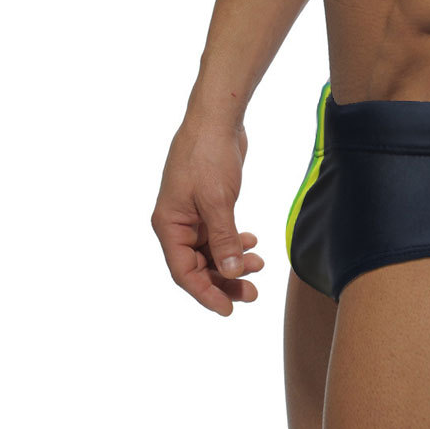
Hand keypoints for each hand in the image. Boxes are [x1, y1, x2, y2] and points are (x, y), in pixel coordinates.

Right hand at [151, 115, 263, 315]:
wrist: (217, 118)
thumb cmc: (209, 155)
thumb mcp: (219, 200)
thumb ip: (224, 238)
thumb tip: (230, 271)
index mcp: (169, 225)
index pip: (184, 272)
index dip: (205, 293)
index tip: (228, 310)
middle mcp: (177, 223)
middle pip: (198, 265)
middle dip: (224, 281)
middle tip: (252, 294)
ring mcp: (192, 213)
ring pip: (211, 250)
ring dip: (233, 261)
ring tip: (260, 266)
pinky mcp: (208, 203)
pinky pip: (219, 232)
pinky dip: (235, 241)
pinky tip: (253, 242)